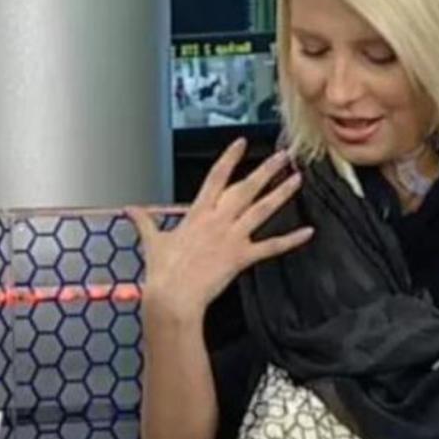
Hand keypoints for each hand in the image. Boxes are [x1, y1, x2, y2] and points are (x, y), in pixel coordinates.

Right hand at [127, 138, 313, 322]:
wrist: (172, 296)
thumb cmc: (162, 271)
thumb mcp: (152, 242)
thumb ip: (144, 222)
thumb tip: (130, 210)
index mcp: (198, 213)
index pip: (216, 177)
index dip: (230, 158)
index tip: (242, 142)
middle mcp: (218, 220)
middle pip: (246, 188)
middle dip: (266, 169)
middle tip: (284, 155)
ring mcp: (232, 237)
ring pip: (262, 210)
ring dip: (281, 193)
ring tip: (297, 179)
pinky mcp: (241, 257)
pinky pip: (271, 247)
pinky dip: (291, 240)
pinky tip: (308, 232)